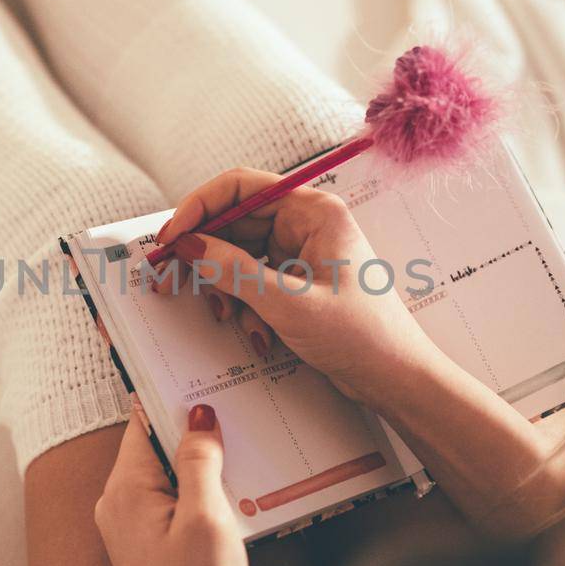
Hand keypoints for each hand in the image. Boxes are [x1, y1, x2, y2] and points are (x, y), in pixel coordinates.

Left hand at [95, 403, 248, 565]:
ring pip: (167, 474)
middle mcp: (118, 504)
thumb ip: (200, 461)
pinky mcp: (148, 547)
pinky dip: (199, 492)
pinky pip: (172, 501)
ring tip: (242, 450)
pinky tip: (232, 495)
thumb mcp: (207, 519)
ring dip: (201, 464)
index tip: (205, 376)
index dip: (175, 398)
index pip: (145, 422)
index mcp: (125, 490)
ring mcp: (130, 527)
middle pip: (156, 446)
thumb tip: (198, 414)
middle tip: (237, 411)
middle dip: (194, 431)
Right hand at [151, 168, 440, 416]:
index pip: (240, 187)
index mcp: (314, 211)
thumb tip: (189, 245)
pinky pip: (253, 281)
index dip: (198, 208)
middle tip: (171, 281)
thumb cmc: (362, 335)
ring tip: (230, 319)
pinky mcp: (298, 281)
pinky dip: (246, 306)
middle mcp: (307, 224)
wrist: (395, 378)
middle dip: (206, 257)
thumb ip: (233, 270)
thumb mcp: (287, 303)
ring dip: (227, 290)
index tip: (170, 237)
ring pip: (239, 256)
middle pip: (234, 223)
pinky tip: (258, 334)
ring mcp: (302, 253)